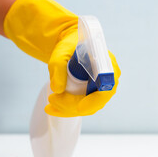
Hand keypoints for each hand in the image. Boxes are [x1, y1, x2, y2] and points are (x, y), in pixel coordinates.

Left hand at [4, 0, 120, 116]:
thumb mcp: (61, 53)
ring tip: (49, 107)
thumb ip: (58, 67)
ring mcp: (101, 89)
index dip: (94, 101)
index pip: (106, 89)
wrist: (70, 45)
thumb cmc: (69, 46)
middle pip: (95, 102)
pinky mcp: (92, 95)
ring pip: (87, 108)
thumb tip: (57, 89)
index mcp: (107, 65)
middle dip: (72, 106)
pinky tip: (53, 108)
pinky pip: (82, 106)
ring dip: (67, 110)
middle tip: (52, 100)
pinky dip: (67, 109)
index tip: (79, 108)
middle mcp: (109, 79)